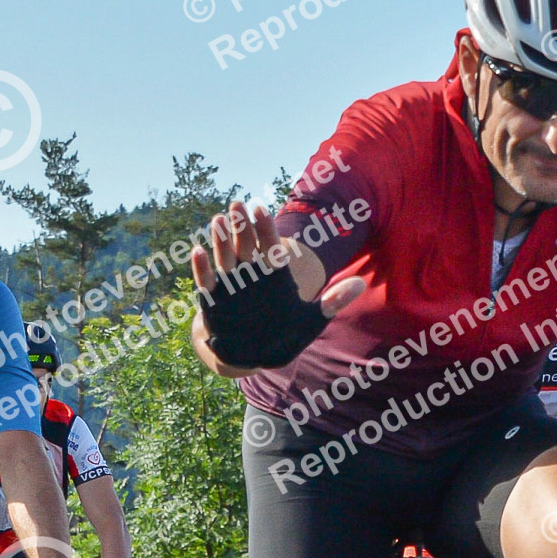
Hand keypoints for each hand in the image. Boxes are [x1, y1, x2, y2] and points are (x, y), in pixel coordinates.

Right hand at [189, 198, 364, 336]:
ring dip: (220, 240)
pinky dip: (202, 268)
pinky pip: (207, 281)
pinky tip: (196, 252)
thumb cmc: (283, 334)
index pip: (271, 246)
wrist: (253, 353)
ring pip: (225, 257)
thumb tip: (359, 284)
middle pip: (246, 245)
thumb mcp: (310, 320)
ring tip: (218, 221)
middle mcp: (251, 274)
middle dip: (242, 226)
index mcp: (274, 274)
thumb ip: (333, 301)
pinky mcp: (214, 299)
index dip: (266, 229)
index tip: (261, 209)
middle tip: (237, 203)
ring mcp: (231, 285)